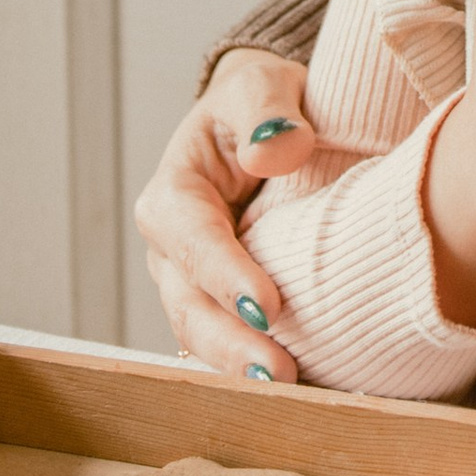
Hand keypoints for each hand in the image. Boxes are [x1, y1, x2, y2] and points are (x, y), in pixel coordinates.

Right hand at [135, 50, 316, 380]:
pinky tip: (301, 389)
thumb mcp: (260, 84)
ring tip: (287, 391)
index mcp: (175, 194)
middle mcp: (174, 249)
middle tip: (279, 372)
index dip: (225, 275)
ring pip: (205, 336)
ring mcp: (196, 285)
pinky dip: (256, 367)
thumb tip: (276, 148)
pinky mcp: (226, 309)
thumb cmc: (261, 103)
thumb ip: (265, 109)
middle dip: (230, 343)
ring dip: (240, 368)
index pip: (192, 239)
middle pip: (189, 304)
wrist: (270, 124)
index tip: (269, 304)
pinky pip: (233, 343)